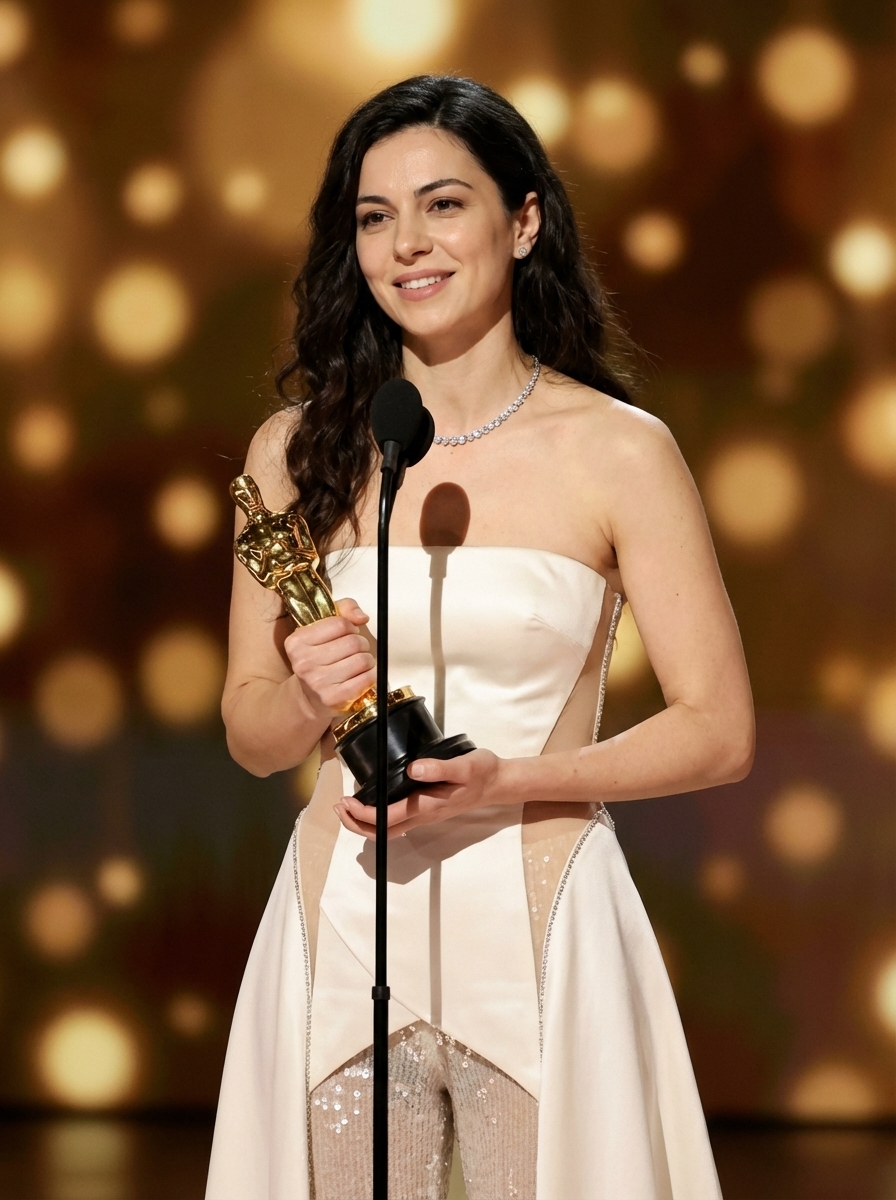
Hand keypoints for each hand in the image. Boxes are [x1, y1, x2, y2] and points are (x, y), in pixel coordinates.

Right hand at [283, 598, 374, 720]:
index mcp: (297, 642)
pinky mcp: (334, 698)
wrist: (310, 696)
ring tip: (356, 664)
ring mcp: (318, 682)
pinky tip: (359, 676)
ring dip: (366, 660)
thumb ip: (344, 609)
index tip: (346, 633)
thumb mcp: (324, 627)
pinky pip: (367, 678)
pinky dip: (370, 675)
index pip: (340, 624)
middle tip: (354, 650)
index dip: (350, 627)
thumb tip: (361, 617)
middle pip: (354, 642)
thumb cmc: (319, 659)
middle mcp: (304, 663)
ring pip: (363, 659)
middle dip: (360, 644)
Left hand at [335, 749, 503, 839]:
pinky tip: (371, 802)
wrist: (497, 783)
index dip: (364, 813)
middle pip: (382, 831)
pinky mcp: (425, 810)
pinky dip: (376, 817)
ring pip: (387, 829)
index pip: (388, 818)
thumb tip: (414, 769)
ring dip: (364, 822)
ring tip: (347, 806)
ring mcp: (424, 816)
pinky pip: (396, 822)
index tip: (347, 800)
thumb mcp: (465, 765)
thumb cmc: (482, 773)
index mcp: (428, 805)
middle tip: (338, 806)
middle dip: (356, 823)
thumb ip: (440, 767)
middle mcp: (423, 815)